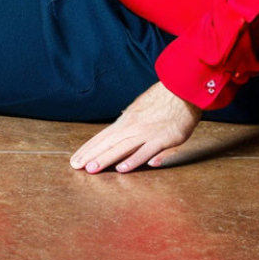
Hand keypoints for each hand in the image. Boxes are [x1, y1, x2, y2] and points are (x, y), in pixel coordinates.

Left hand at [70, 82, 201, 173]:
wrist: (182, 90)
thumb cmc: (163, 100)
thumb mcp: (141, 109)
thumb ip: (131, 122)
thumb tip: (121, 125)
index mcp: (127, 120)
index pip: (103, 136)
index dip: (89, 148)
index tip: (77, 158)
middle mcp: (133, 126)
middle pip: (108, 143)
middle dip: (91, 155)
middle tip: (76, 166)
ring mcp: (147, 133)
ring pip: (122, 148)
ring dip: (106, 159)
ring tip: (92, 169)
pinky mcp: (162, 138)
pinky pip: (145, 151)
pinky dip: (133, 160)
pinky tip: (122, 169)